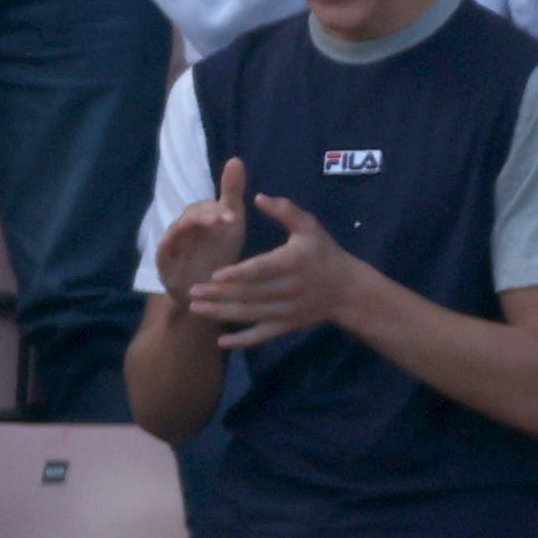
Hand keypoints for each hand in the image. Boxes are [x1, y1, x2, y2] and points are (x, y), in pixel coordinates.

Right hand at [156, 156, 246, 308]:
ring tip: (208, 230)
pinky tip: (177, 245)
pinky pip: (162, 251)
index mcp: (199, 219)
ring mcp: (171, 244)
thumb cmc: (218, 252)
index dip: (218, 211)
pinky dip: (168, 247)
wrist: (204, 291)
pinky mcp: (162, 261)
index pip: (205, 209)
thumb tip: (236, 158)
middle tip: (227, 221)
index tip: (233, 218)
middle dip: (206, 217)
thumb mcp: (231, 223)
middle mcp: (183, 228)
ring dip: (189, 228)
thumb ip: (231, 191)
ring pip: (176, 231)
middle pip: (190, 217)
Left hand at [189, 192, 360, 349]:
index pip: (262, 270)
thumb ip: (285, 211)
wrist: (348, 290)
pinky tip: (220, 341)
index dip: (239, 274)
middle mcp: (288, 290)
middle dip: (219, 294)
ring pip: (251, 315)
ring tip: (195, 308)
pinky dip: (242, 341)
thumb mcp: (309, 227)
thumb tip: (258, 197)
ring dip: (221, 314)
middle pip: (250, 294)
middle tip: (191, 290)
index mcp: (292, 263)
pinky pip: (262, 335)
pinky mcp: (287, 325)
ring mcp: (287, 311)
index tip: (215, 274)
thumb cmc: (323, 253)